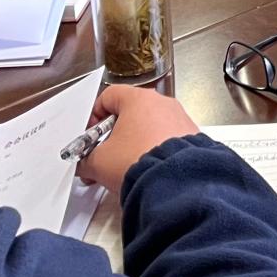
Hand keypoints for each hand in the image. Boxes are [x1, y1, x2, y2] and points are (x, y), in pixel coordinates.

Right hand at [77, 84, 200, 194]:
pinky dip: (154, 150)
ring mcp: (179, 119)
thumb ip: (86, 159)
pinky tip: (145, 169)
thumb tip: (86, 165)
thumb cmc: (139, 161)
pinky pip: (167, 138)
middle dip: (114, 135)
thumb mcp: (99, 162)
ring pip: (149, 127)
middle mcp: (162, 104)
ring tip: (125, 166)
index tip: (91, 133)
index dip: (95, 115)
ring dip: (134, 144)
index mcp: (139, 99)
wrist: (173, 182)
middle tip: (105, 154)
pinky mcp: (191, 137)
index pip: (109, 95)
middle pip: (130, 113)